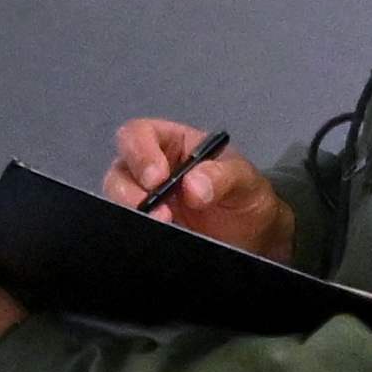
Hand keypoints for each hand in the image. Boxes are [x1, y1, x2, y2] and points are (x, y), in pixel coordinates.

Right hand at [101, 116, 292, 257]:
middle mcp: (152, 168)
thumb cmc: (247, 196)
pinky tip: (156, 236)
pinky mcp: (146, 225)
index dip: (140, 152)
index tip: (158, 179)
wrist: (254, 237)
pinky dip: (135, 230)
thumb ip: (223, 177)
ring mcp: (147, 199)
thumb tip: (193, 185)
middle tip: (160, 212)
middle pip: (120, 169)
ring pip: (117, 198)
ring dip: (132, 212)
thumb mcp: (246, 181)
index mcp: (174, 144)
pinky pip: (128, 224)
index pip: (140, 134)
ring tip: (163, 224)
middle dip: (130, 190)